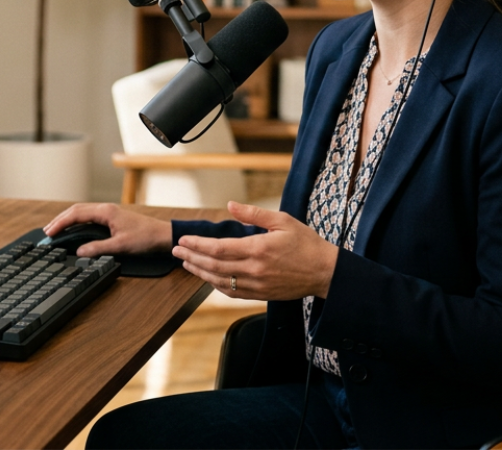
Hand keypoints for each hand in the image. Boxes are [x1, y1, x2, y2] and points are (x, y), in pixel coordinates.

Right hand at [43, 202, 172, 257]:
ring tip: (55, 230)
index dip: (60, 223)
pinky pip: (89, 217)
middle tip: (47, 232)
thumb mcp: (121, 246)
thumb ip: (98, 248)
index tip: (49, 233)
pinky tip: (73, 230)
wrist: (162, 235)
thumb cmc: (146, 238)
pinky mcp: (112, 218)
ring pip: (81, 212)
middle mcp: (105, 209)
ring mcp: (108, 213)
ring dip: (67, 220)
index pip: (76, 214)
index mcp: (105, 212)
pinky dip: (77, 222)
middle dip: (59, 220)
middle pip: (76, 210)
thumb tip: (79, 251)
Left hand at [172, 201, 339, 300]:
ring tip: (186, 262)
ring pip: (219, 281)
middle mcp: (254, 270)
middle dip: (191, 257)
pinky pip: (231, 292)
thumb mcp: (282, 221)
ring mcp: (256, 285)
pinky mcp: (260, 295)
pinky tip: (207, 277)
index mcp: (258, 249)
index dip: (197, 244)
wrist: (325, 272)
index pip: (218, 249)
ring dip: (199, 272)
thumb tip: (230, 205)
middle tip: (176, 250)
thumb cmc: (306, 243)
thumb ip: (253, 214)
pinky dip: (215, 285)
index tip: (183, 240)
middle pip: (213, 265)